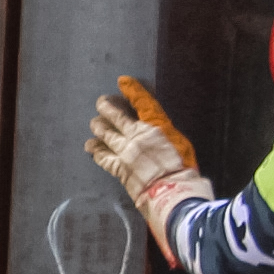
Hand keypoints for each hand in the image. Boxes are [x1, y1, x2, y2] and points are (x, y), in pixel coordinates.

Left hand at [90, 87, 207, 224]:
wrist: (171, 192)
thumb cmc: (182, 169)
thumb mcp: (180, 144)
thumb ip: (163, 135)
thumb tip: (156, 131)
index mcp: (156, 126)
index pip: (142, 103)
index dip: (132, 91)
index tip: (123, 81)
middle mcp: (136, 135)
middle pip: (117, 117)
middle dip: (107, 107)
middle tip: (101, 102)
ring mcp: (124, 151)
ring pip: (106, 134)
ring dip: (98, 128)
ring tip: (94, 123)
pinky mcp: (118, 167)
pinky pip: (102, 156)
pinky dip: (96, 150)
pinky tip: (91, 147)